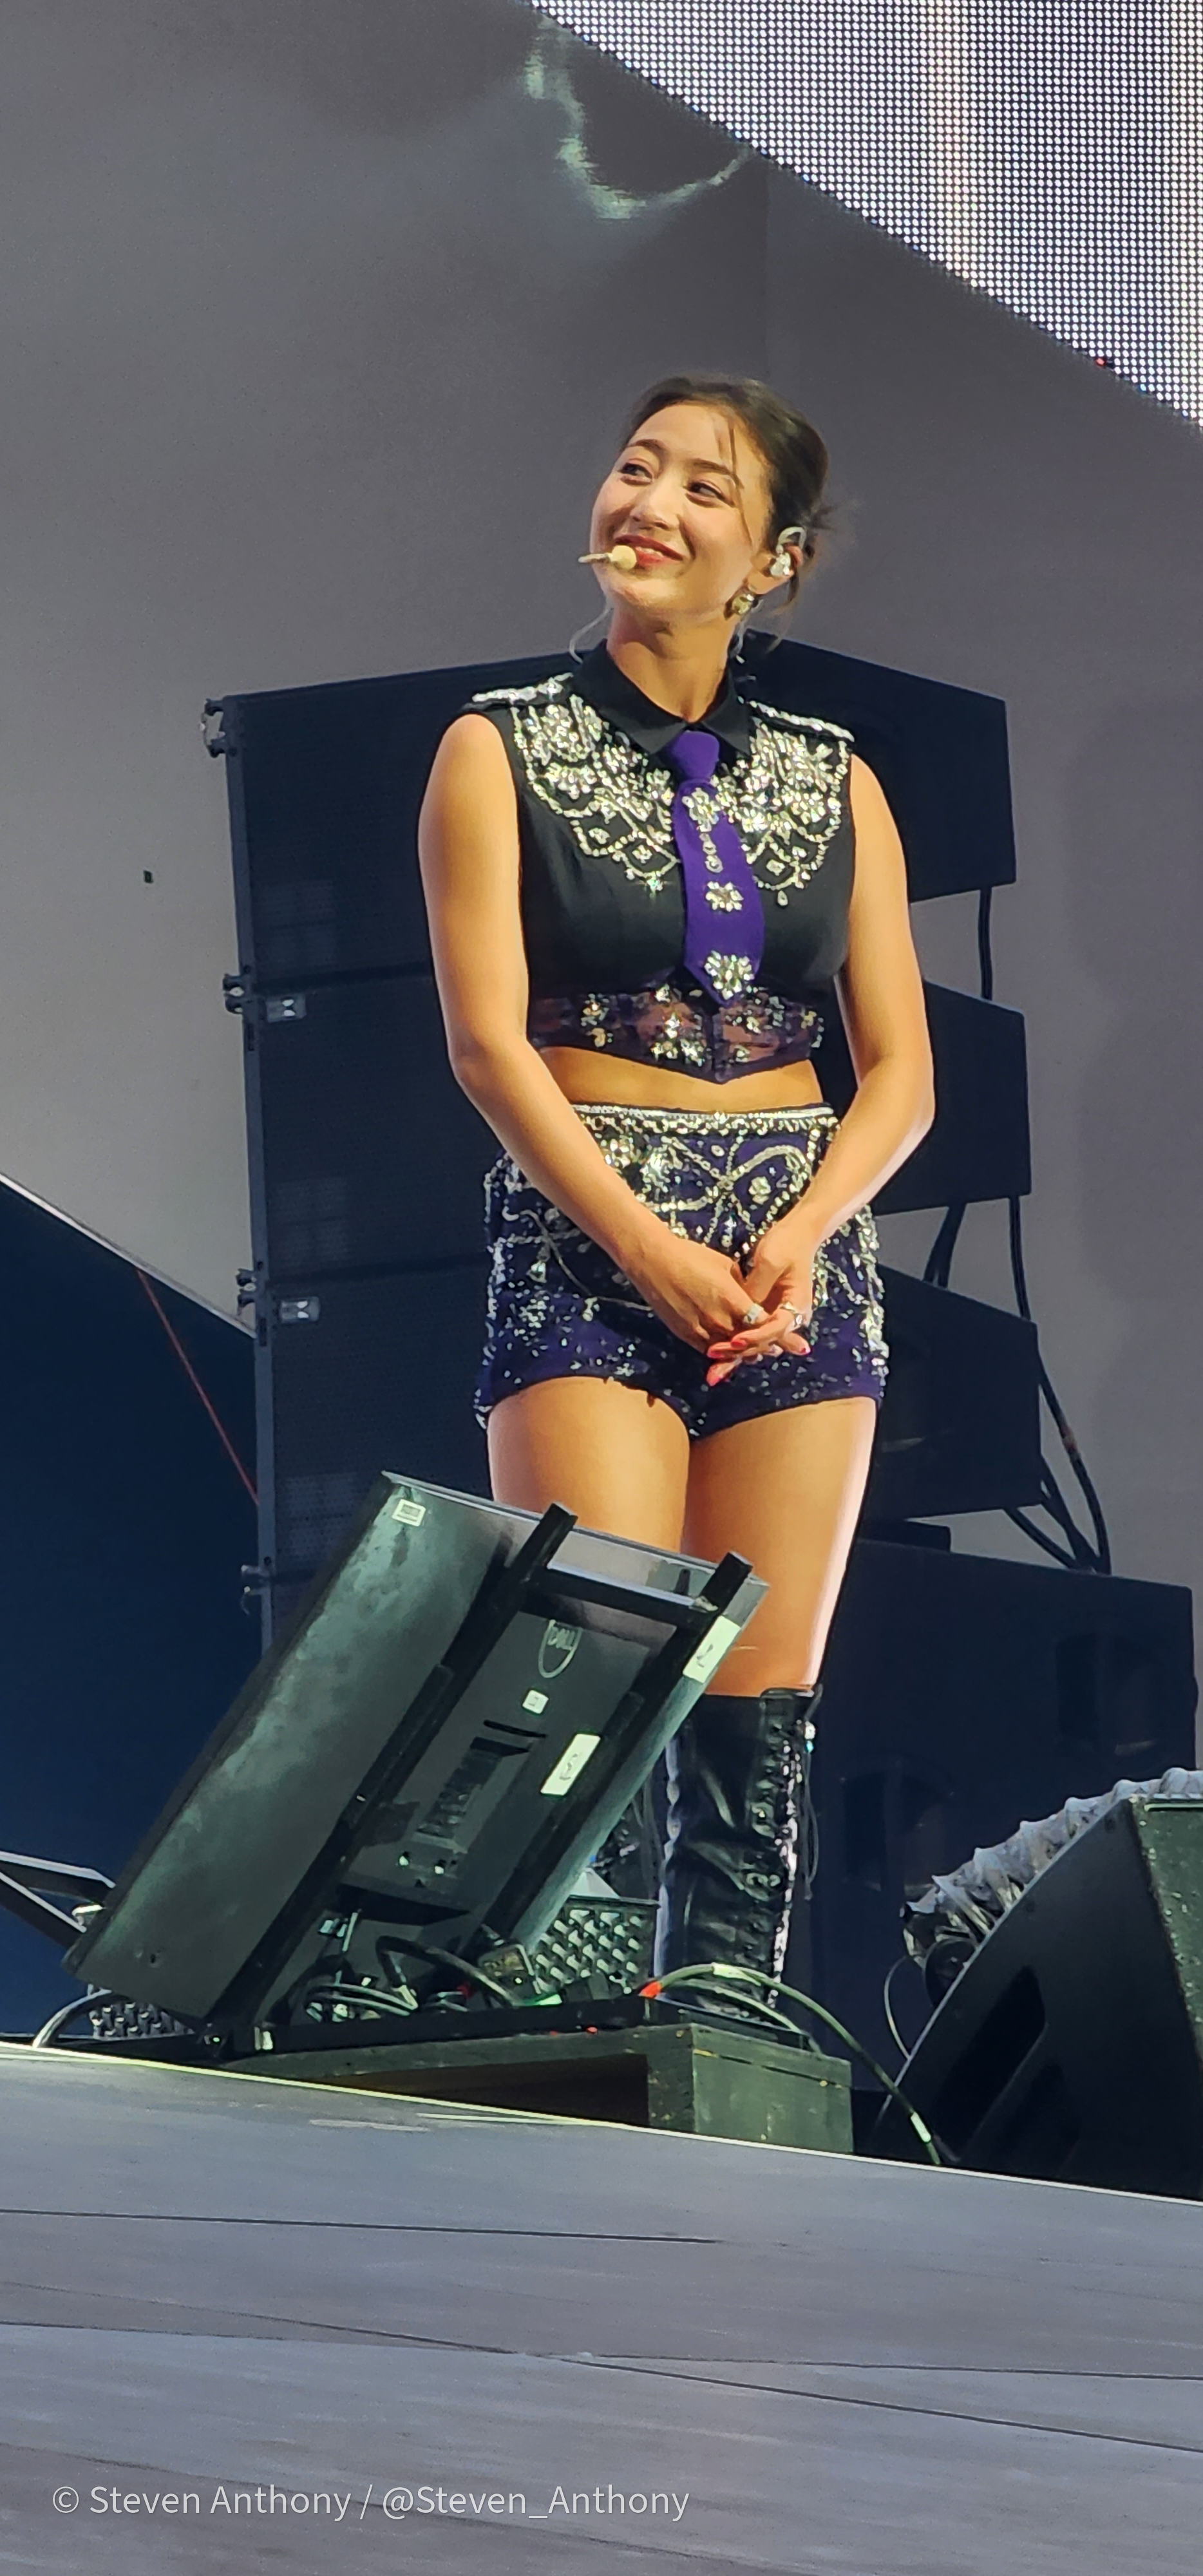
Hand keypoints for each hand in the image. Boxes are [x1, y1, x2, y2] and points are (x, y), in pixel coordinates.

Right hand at [624, 1224, 770, 1354]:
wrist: (653, 1261)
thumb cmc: (691, 1256)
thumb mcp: (726, 1265)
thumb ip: (743, 1286)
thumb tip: (753, 1298)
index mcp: (732, 1299)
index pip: (764, 1325)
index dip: (778, 1332)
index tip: (789, 1336)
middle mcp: (718, 1320)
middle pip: (750, 1343)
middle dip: (765, 1346)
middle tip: (778, 1348)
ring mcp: (701, 1330)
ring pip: (731, 1352)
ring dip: (745, 1353)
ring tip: (759, 1352)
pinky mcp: (686, 1335)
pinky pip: (711, 1351)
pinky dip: (724, 1353)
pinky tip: (732, 1352)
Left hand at [703, 1213, 816, 1385]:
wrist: (799, 1234)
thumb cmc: (786, 1244)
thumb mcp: (770, 1262)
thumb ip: (756, 1288)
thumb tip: (739, 1310)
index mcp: (796, 1305)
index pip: (775, 1330)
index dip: (754, 1337)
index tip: (733, 1341)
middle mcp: (790, 1317)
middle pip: (764, 1344)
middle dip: (739, 1356)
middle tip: (714, 1365)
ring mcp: (778, 1317)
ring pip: (756, 1343)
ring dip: (734, 1357)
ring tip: (712, 1372)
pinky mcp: (766, 1313)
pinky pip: (751, 1333)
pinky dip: (734, 1344)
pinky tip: (714, 1355)